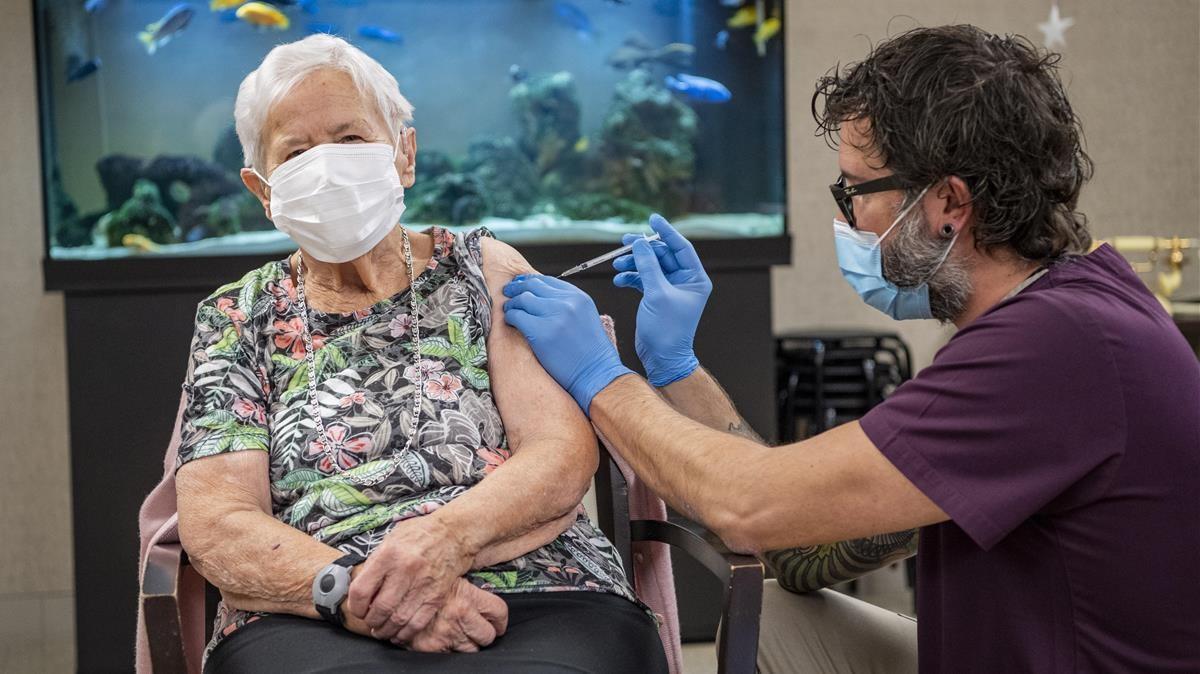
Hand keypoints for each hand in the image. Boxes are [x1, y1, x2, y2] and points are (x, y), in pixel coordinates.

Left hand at [345, 515, 475, 643]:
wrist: (454, 534)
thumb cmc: (419, 534)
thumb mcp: (391, 539)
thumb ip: (375, 563)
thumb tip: (361, 588)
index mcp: (389, 555)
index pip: (361, 590)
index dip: (355, 606)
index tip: (357, 609)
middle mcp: (405, 570)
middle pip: (380, 609)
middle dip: (370, 621)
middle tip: (369, 621)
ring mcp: (423, 584)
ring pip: (398, 620)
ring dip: (386, 630)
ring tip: (381, 630)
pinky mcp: (436, 595)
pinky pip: (418, 622)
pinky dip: (405, 633)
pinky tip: (399, 633)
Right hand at [398, 579, 508, 652]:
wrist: (387, 593)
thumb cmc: (416, 581)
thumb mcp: (444, 577)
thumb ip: (462, 588)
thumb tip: (477, 592)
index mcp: (466, 595)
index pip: (498, 611)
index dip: (499, 620)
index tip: (496, 623)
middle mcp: (460, 615)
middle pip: (488, 635)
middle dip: (483, 634)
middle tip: (476, 631)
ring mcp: (447, 634)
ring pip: (471, 649)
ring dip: (466, 644)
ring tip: (457, 635)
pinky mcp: (432, 648)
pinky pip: (451, 657)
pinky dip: (447, 650)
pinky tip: (441, 641)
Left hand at [501, 275, 633, 413]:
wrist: (596, 374)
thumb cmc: (591, 353)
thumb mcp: (585, 317)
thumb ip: (567, 305)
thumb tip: (540, 298)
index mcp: (579, 297)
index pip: (548, 280)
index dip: (531, 281)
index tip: (521, 285)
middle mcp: (567, 302)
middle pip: (533, 286)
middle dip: (517, 288)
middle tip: (508, 292)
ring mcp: (554, 316)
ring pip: (523, 299)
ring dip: (512, 303)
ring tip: (508, 310)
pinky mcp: (541, 332)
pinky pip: (517, 316)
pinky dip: (510, 317)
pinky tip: (511, 321)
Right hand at [612, 214, 710, 386]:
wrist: (662, 358)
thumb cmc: (667, 329)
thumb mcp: (657, 294)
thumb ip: (648, 266)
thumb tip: (639, 242)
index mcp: (695, 279)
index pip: (681, 247)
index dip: (666, 232)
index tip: (653, 218)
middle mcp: (685, 281)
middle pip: (662, 255)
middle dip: (642, 250)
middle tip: (623, 242)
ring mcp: (670, 289)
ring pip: (650, 266)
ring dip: (633, 264)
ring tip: (617, 266)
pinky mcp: (656, 297)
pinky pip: (643, 279)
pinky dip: (630, 278)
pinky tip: (619, 280)